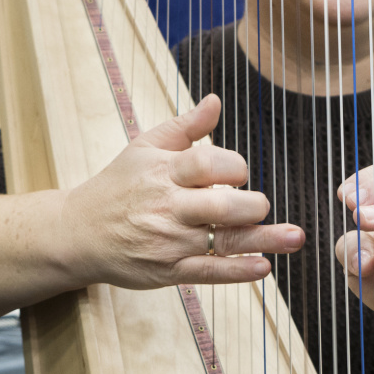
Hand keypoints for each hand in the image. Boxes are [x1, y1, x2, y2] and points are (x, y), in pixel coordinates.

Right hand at [62, 94, 303, 289]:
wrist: (79, 233)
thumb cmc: (119, 185)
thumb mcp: (146, 146)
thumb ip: (187, 126)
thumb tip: (216, 100)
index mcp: (163, 171)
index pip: (205, 164)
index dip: (231, 166)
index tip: (239, 172)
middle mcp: (167, 207)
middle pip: (219, 205)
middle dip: (250, 205)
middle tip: (260, 204)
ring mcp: (168, 242)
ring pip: (221, 241)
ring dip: (262, 240)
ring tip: (295, 238)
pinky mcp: (167, 271)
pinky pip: (209, 272)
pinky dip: (237, 271)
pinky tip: (263, 266)